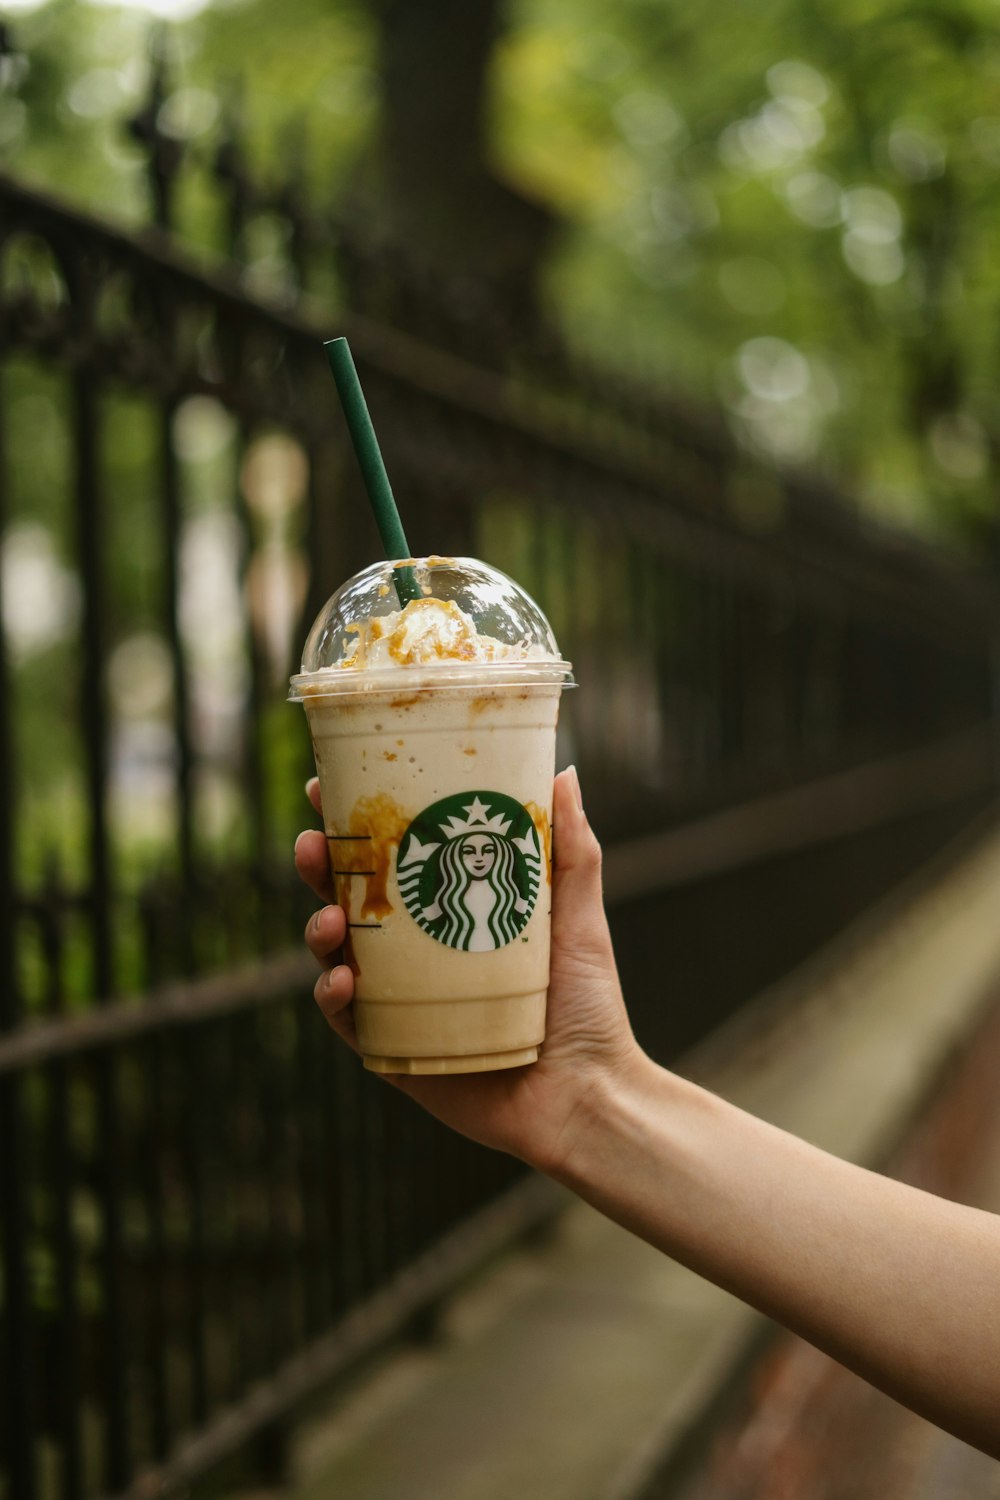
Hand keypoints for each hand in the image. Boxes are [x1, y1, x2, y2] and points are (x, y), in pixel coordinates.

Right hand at [294, 768, 640, 1172]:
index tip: (327, 787)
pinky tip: (343, 979)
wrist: (587, 1093)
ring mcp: (399, 1000)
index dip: (352, 824)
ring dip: (316, 926)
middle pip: (347, 898)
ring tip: (329, 916)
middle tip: (311, 843)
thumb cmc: (588, 1005)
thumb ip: (572, 850)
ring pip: (335, 953)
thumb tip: (563, 771)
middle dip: (318, 867)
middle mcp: (416, 953)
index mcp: (448, 911)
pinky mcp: (393, 1049)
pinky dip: (333, 995)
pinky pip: (347, 1019)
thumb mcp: (578, 917)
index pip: (390, 857)